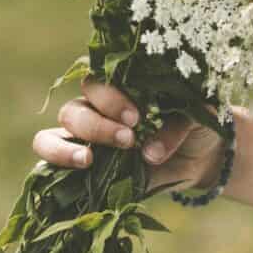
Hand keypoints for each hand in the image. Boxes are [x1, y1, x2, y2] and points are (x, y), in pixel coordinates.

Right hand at [32, 77, 225, 193]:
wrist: (203, 156)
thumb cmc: (197, 124)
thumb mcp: (198, 117)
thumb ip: (177, 126)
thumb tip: (150, 153)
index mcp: (121, 88)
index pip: (96, 82)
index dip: (110, 98)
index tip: (137, 117)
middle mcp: (96, 111)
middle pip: (73, 110)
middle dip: (97, 125)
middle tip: (128, 139)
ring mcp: (85, 141)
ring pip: (50, 135)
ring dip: (65, 147)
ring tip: (89, 159)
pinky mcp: (83, 169)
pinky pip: (50, 165)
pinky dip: (56, 166)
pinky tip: (80, 170)